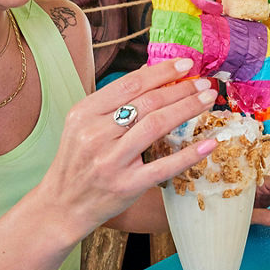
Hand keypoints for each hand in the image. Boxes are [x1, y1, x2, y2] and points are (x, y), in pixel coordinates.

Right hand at [41, 58, 217, 236]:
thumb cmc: (77, 162)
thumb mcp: (82, 126)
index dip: (162, 72)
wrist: (61, 206)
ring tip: (207, 99)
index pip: (130, 84)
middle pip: (147, 102)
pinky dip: (189, 154)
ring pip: (157, 125)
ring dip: (187, 109)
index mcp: (84, 113)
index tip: (185, 64)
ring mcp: (111, 161)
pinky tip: (209, 143)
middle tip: (203, 82)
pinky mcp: (126, 186)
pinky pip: (164, 166)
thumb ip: (112, 103)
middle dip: (181, 89)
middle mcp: (95, 134)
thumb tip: (152, 75)